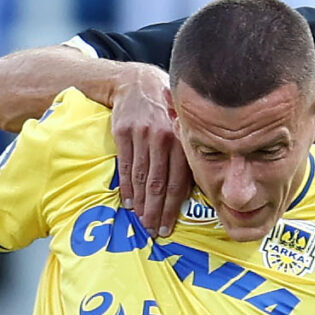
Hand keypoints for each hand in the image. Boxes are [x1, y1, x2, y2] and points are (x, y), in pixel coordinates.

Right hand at [109, 66, 189, 234]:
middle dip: (155, 210)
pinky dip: (126, 186)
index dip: (171, 207)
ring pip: (141, 177)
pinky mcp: (123, 131)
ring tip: (140, 220)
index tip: (167, 227)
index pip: (178, 182)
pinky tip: (128, 202)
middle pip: (158, 183)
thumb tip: (191, 194)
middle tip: (153, 231)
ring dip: (140, 203)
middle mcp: (163, 137)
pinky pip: (125, 165)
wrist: (139, 84)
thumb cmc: (166, 112)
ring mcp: (142, 134)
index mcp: (181, 140)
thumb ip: (185, 157)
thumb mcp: (181, 129)